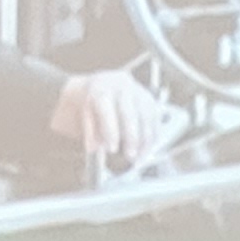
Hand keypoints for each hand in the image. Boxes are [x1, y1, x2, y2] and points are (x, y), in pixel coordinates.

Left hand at [53, 67, 179, 167]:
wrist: (102, 84)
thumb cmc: (91, 104)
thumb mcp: (83, 115)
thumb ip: (89, 131)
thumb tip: (94, 148)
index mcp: (102, 91)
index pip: (107, 111)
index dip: (111, 131)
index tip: (112, 150)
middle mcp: (121, 88)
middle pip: (130, 112)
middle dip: (132, 136)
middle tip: (130, 156)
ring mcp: (138, 91)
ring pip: (147, 115)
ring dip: (146, 138)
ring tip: (140, 156)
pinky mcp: (149, 97)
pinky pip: (155, 116)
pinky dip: (154, 133)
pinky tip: (149, 148)